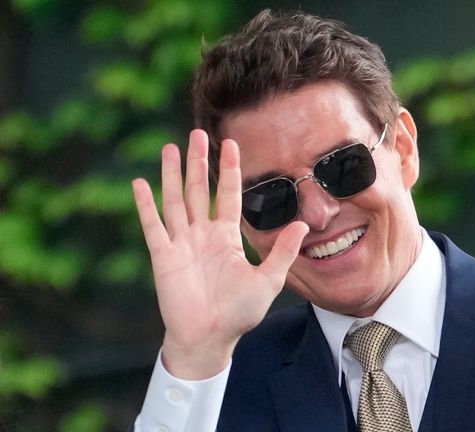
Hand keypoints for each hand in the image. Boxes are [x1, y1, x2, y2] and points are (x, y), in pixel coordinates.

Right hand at [132, 130, 307, 378]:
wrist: (210, 338)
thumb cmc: (239, 313)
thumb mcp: (268, 280)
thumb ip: (282, 251)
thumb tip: (302, 224)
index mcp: (226, 237)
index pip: (229, 195)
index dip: (229, 170)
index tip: (230, 143)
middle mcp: (203, 235)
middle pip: (199, 190)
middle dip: (198, 163)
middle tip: (197, 134)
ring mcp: (182, 243)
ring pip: (176, 201)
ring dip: (173, 175)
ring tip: (171, 148)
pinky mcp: (164, 256)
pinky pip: (154, 226)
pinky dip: (146, 205)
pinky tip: (141, 183)